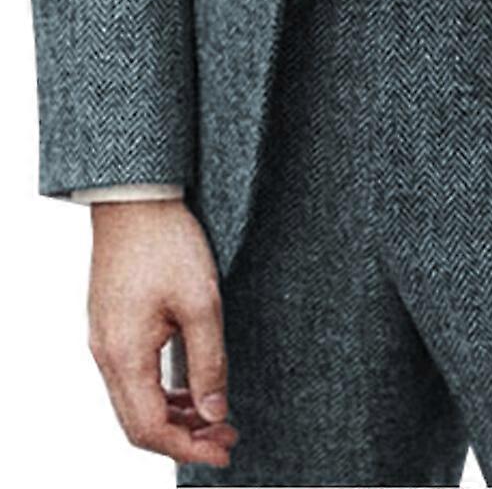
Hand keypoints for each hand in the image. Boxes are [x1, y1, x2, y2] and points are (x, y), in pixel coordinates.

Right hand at [87, 199, 237, 468]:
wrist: (134, 198)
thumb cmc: (168, 243)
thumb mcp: (201, 301)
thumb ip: (209, 361)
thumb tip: (214, 413)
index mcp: (124, 355)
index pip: (150, 428)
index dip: (188, 448)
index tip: (224, 450)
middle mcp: (106, 355)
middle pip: (138, 422)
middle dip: (184, 437)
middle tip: (227, 437)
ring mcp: (105, 340)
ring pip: (135, 401)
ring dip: (174, 415)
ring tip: (215, 416)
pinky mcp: (111, 325)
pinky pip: (132, 377)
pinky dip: (161, 391)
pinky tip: (191, 386)